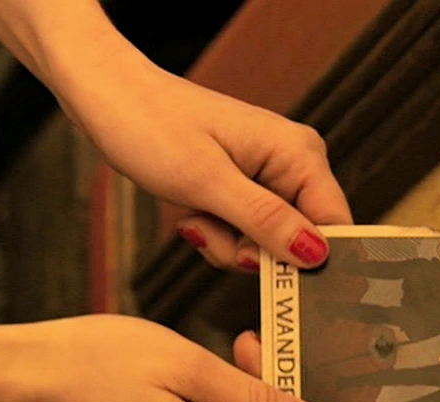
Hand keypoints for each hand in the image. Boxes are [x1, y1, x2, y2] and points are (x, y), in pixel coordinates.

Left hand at [63, 59, 349, 271]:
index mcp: (299, 154)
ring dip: (230, 243)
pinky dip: (220, 233)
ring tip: (196, 216)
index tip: (262, 268)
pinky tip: (194, 212)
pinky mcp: (248, 182)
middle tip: (211, 230)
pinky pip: (249, 229)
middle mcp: (295, 162)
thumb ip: (267, 222)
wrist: (105, 94)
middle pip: (301, 239)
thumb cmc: (149, 125)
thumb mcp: (207, 183)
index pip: (335, 226)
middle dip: (254, 250)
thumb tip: (317, 255)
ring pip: (271, 240)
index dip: (306, 259)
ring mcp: (272, 172)